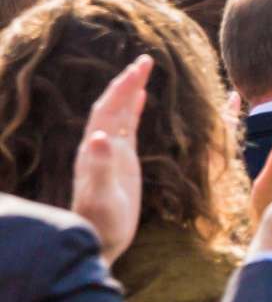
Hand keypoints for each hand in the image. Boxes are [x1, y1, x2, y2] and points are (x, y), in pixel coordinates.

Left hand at [69, 55, 151, 263]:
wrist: (98, 242)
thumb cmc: (101, 223)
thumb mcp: (103, 196)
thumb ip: (100, 167)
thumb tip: (100, 136)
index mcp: (96, 150)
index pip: (108, 111)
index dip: (121, 88)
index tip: (138, 67)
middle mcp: (101, 147)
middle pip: (113, 106)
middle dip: (127, 81)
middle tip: (145, 60)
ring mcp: (111, 154)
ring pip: (120, 114)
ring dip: (130, 91)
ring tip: (144, 70)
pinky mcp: (122, 162)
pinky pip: (128, 128)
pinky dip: (134, 110)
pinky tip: (141, 99)